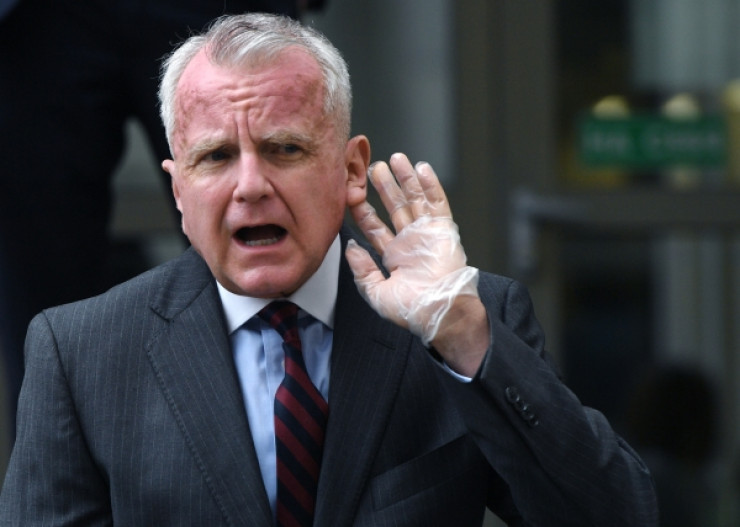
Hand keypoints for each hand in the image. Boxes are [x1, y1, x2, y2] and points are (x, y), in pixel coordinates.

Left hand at [346, 153, 487, 373]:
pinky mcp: (444, 229)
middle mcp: (410, 242)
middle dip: (384, 187)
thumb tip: (349, 248)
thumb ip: (362, 269)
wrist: (439, 311)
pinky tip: (422, 168)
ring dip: (405, 179)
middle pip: (394, 207)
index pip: (374, 227)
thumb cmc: (411, 309)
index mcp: (393, 256)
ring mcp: (427, 233)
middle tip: (373, 167)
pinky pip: (437, 202)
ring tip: (395, 159)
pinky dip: (431, 185)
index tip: (351, 193)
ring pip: (415, 200)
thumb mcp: (375, 293)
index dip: (363, 210)